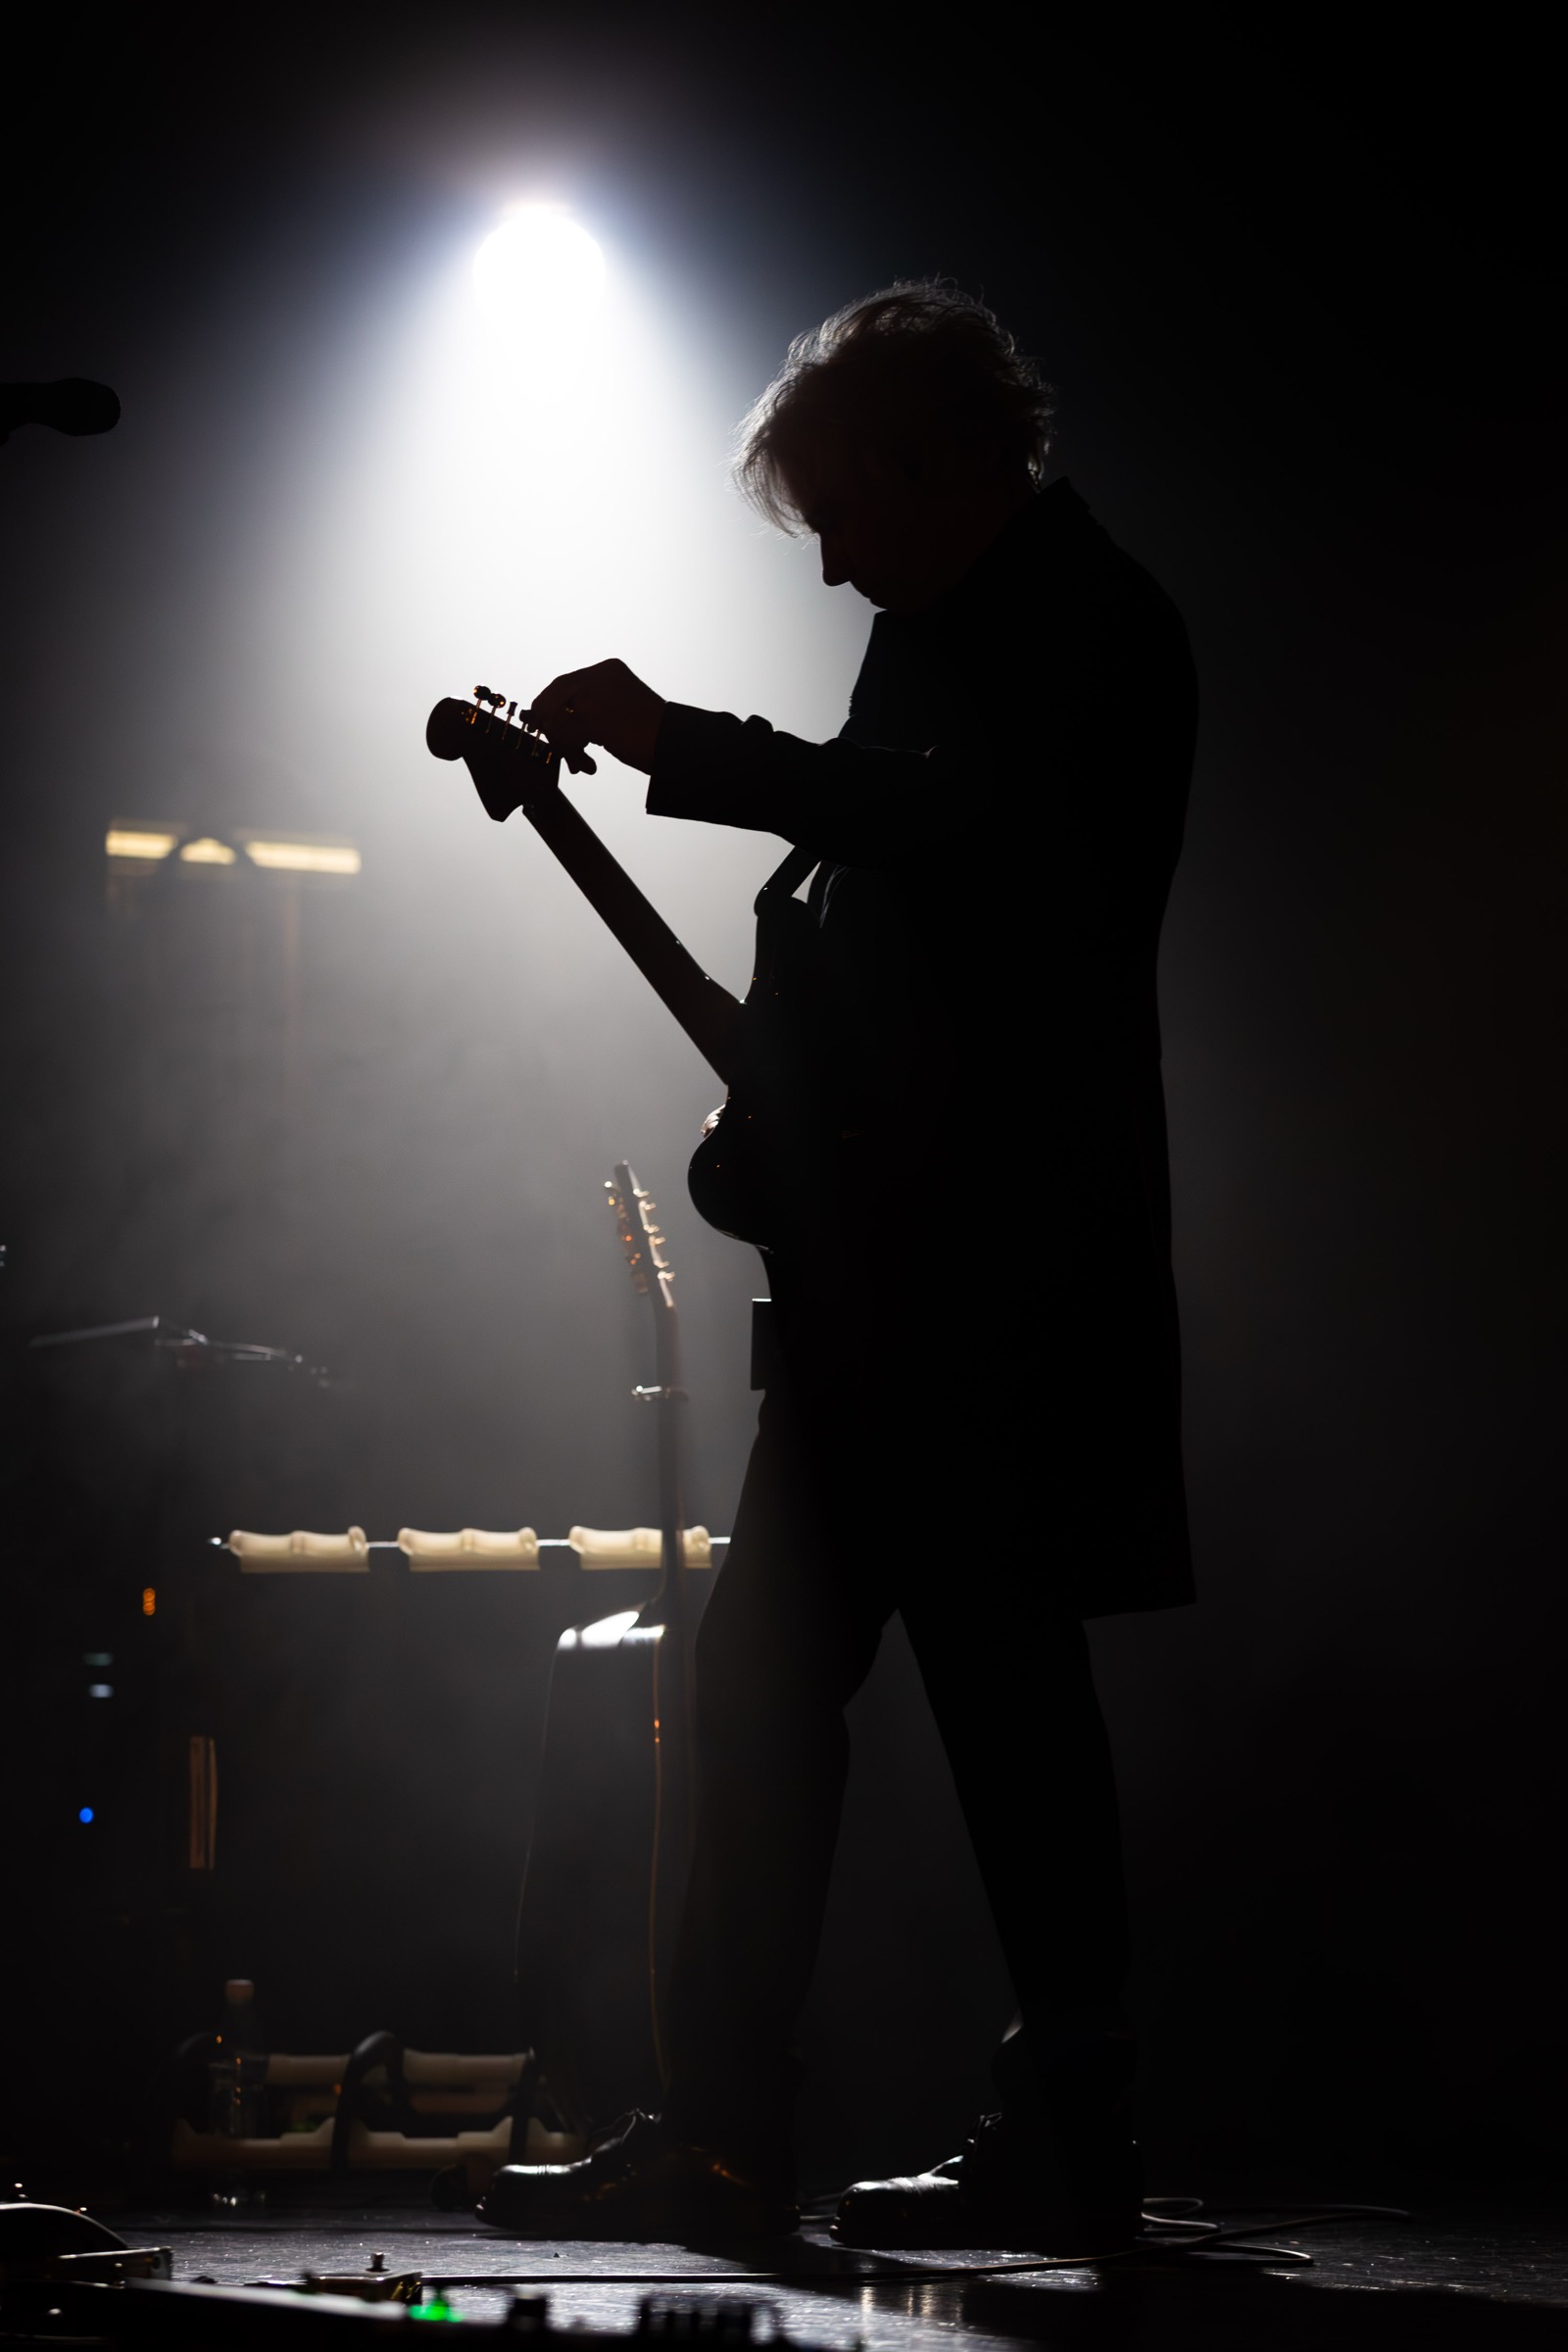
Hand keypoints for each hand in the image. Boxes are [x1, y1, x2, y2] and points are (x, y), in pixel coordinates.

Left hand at [529, 659, 666, 777]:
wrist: (675, 743)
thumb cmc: (652, 733)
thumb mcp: (620, 706)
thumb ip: (594, 704)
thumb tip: (560, 721)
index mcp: (608, 669)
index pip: (564, 684)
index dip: (549, 706)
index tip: (545, 727)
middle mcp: (598, 675)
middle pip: (553, 699)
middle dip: (551, 727)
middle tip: (557, 748)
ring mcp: (593, 694)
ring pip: (558, 721)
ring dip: (566, 748)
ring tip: (580, 764)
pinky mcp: (592, 717)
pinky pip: (566, 738)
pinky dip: (573, 756)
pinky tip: (589, 767)